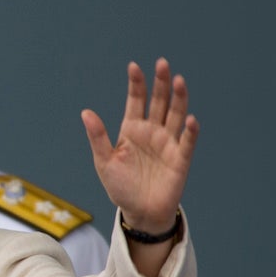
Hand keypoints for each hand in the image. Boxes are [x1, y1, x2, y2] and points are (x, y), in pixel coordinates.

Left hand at [81, 58, 198, 233]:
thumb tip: (85, 112)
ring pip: (175, 115)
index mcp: (132, 129)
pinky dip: (189, 131)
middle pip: (159, 102)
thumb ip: (98, 137)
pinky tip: (189, 119)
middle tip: (162, 64)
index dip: (136, 84)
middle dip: (160, 83)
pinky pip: (186, 142)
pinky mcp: (180, 159)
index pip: (136, 100)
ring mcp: (167, 143)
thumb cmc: (121, 186)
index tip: (134, 66)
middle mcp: (152, 131)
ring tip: (179, 81)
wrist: (139, 212)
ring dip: (178, 99)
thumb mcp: (104, 161)